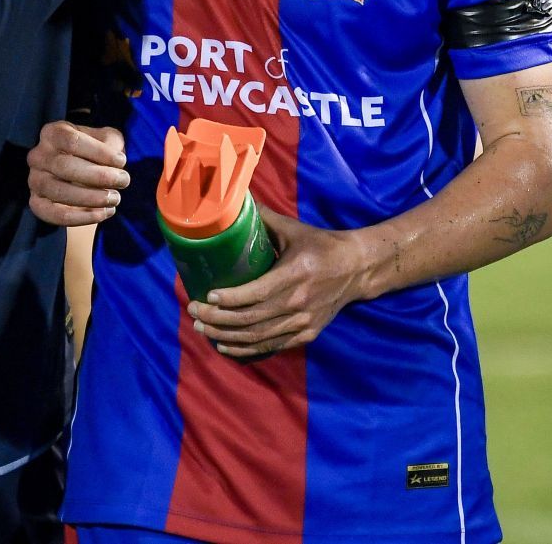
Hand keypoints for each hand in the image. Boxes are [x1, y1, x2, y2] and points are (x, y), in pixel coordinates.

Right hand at [26, 121, 129, 226]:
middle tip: (123, 181)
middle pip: (64, 166)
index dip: (99, 152)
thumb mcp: (106, 139)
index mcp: (53, 133)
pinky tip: (102, 213)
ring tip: (115, 199)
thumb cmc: (96, 151)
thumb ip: (111, 144)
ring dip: (90, 198)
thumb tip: (116, 160)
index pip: (72, 141)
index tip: (122, 161)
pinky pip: (53, 214)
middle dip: (98, 176)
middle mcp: (38, 155)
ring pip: (58, 191)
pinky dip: (80, 218)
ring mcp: (34, 180)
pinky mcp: (36, 202)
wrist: (83, 172)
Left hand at [185, 207, 368, 357]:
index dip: (229, 299)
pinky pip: (271, 346)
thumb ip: (264, 219)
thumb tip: (235, 202)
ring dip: (226, 336)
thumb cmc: (322, 246)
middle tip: (194, 313)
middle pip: (251, 319)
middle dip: (217, 319)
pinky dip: (246, 349)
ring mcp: (304, 322)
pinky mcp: (307, 334)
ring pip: (258, 337)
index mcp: (296, 273)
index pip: (256, 293)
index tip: (207, 296)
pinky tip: (225, 345)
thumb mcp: (294, 230)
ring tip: (202, 329)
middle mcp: (299, 302)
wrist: (357, 269)